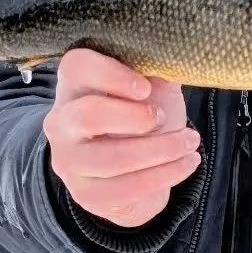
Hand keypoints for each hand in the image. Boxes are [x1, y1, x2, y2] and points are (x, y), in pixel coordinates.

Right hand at [43, 49, 201, 227]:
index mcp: (75, 85)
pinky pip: (125, 189)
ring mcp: (69, 161)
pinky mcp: (86, 194)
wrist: (136, 171)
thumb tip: (175, 58)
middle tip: (162, 118)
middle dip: (135, 117)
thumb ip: (157, 71)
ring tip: (189, 142)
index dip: (112, 74)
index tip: (146, 88)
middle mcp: (62, 122)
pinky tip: (186, 163)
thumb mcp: (152, 88)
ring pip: (111, 159)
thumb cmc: (140, 119)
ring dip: (161, 150)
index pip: (77, 67)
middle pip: (87, 114)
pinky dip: (165, 175)